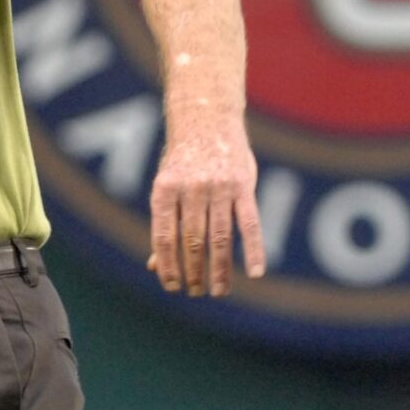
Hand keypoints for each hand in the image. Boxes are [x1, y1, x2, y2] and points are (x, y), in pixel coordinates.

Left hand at [146, 128, 264, 295]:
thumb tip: (154, 265)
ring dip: (220, 269)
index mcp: (165, 189)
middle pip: (193, 241)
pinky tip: (255, 272)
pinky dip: (254, 249)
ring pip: (220, 237)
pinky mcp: (244, 185)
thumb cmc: (182, 158)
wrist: (206, 117)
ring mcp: (219, 186)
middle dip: (194, 272)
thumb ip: (165, 224)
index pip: (164, 237)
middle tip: (196, 293)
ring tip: (219, 291)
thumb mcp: (166, 185)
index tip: (171, 287)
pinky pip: (250, 223)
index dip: (167, 265)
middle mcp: (191, 188)